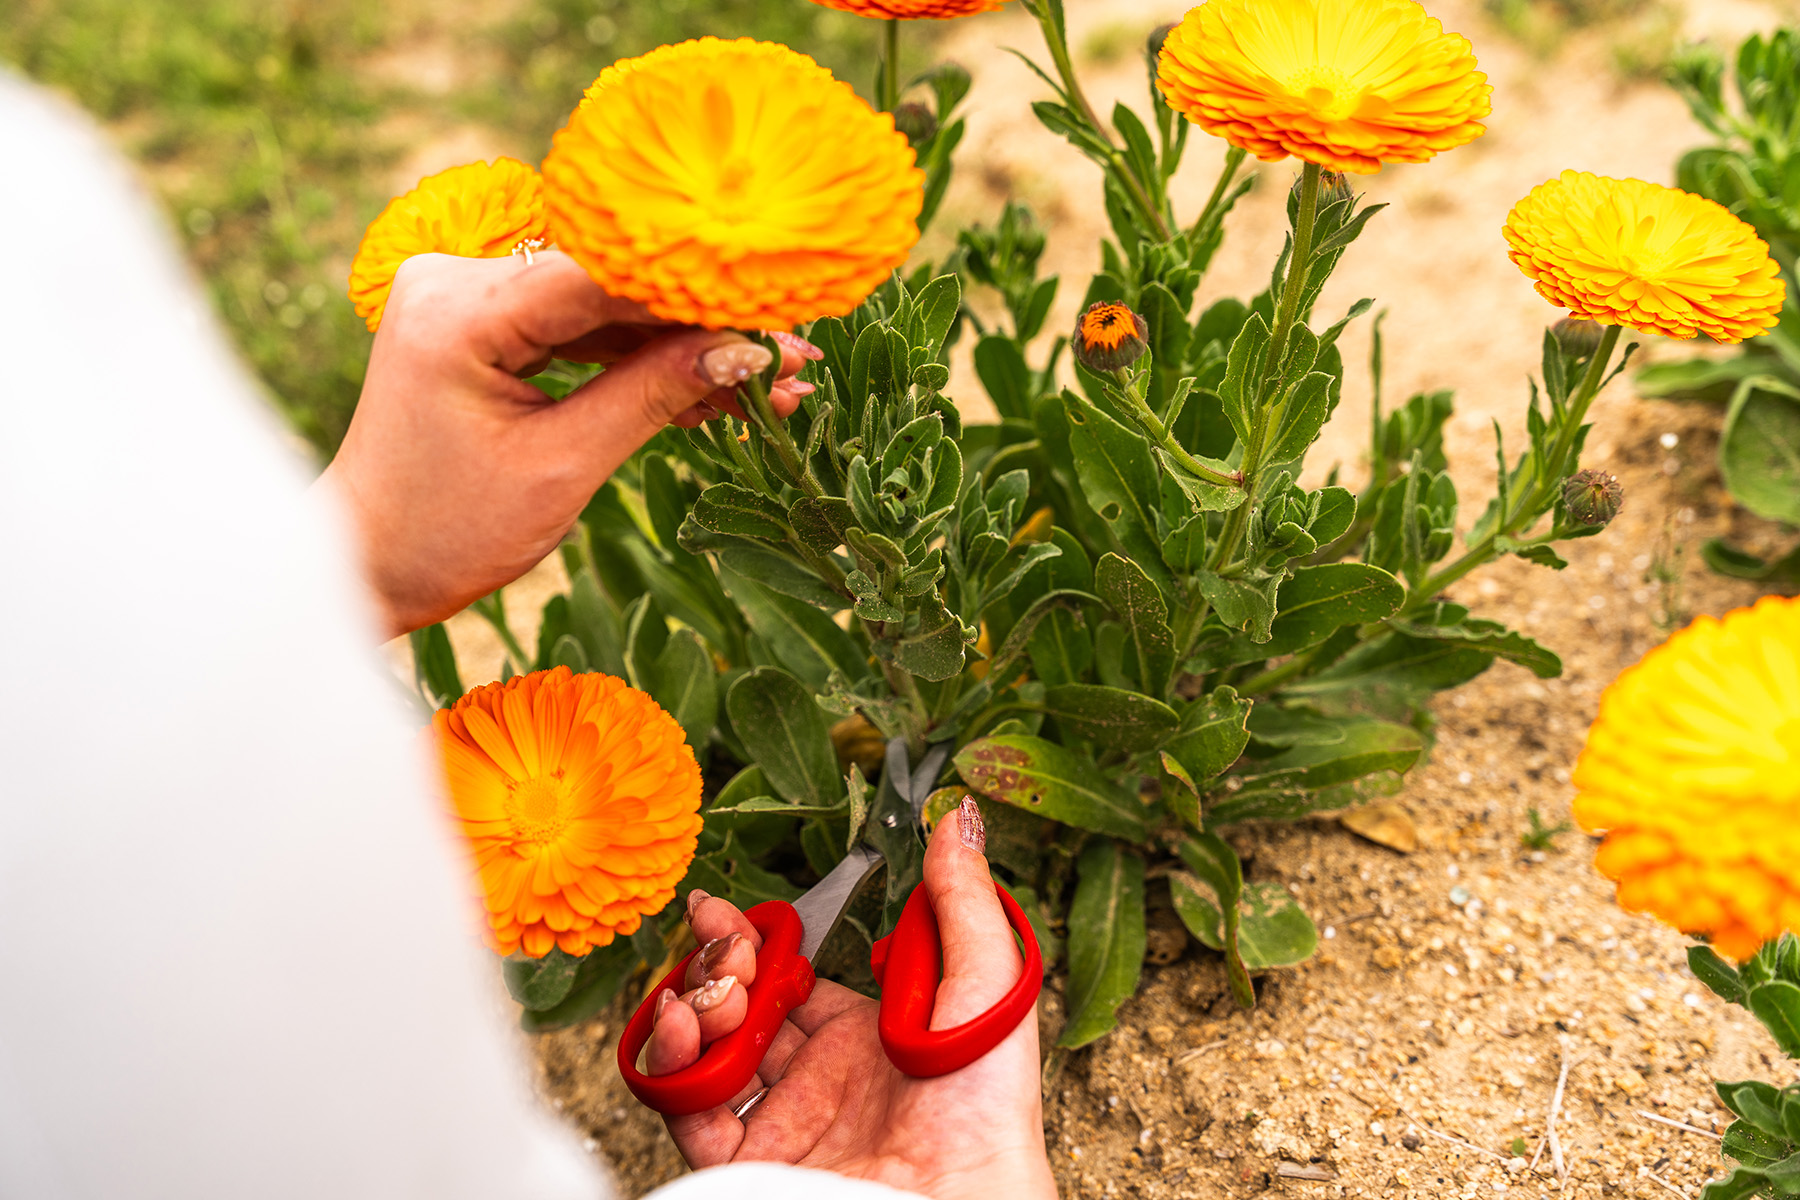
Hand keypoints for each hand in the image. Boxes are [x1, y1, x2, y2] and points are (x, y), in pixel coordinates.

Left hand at [320, 250, 814, 637]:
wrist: (368, 562)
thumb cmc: (448, 530)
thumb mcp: (563, 467)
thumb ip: (654, 394)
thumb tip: (748, 349)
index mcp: (460, 310)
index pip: (603, 276)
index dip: (698, 293)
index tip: (778, 313)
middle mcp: (457, 279)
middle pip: (610, 286)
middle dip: (703, 326)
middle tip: (792, 355)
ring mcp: (469, 298)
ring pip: (605, 308)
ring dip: (684, 346)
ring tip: (770, 381)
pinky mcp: (484, 323)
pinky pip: (581, 330)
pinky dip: (641, 360)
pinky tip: (715, 386)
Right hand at [644, 806, 1057, 1199]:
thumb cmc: (987, 1107)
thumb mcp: (988, 983)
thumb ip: (961, 900)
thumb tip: (956, 818)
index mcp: (867, 1040)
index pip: (792, 978)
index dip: (757, 941)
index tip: (729, 909)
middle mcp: (818, 1081)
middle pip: (741, 1007)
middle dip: (719, 961)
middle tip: (722, 937)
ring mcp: (780, 1123)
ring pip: (706, 1051)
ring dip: (695, 1004)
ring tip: (716, 987)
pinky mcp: (749, 1166)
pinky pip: (685, 1110)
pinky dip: (669, 1063)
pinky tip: (683, 1023)